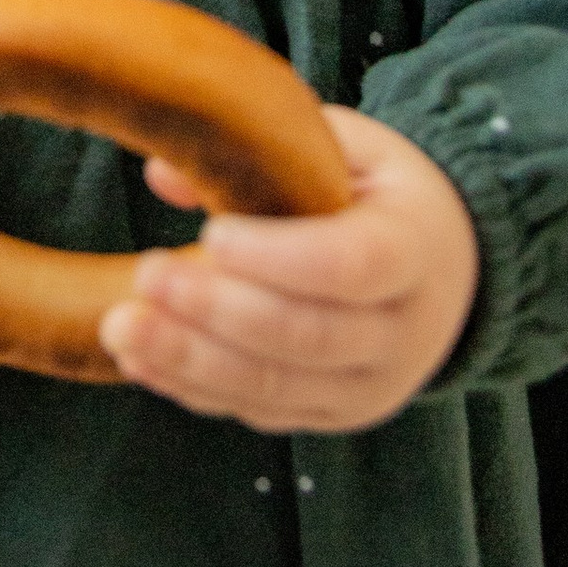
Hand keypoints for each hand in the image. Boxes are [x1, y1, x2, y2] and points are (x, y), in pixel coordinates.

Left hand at [99, 108, 477, 432]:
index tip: (211, 236)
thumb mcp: (347, 152)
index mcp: (414, 250)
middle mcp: (400, 332)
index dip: (281, 257)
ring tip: (121, 326)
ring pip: (276, 386)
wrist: (447, 272)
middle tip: (146, 277)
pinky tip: (139, 358)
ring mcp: (367, 386)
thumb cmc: (380, 197)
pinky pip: (258, 411)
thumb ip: (270, 150)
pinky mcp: (331, 416)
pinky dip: (194, 388)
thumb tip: (163, 176)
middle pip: (309, 335)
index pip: (354, 264)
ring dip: (191, 361)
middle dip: (220, 312)